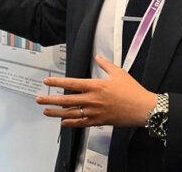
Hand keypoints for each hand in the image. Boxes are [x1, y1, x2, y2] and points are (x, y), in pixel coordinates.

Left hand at [35, 55, 156, 127]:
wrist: (143, 108)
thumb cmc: (132, 90)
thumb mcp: (118, 73)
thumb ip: (105, 64)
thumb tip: (98, 57)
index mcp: (95, 86)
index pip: (71, 83)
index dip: (57, 83)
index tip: (47, 82)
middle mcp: (92, 99)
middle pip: (66, 100)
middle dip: (50, 100)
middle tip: (39, 99)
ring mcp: (95, 112)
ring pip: (71, 113)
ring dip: (56, 113)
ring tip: (46, 111)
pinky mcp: (99, 121)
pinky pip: (81, 123)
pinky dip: (71, 123)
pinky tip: (63, 122)